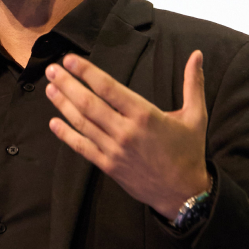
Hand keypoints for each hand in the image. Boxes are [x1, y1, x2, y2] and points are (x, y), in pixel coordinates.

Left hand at [45, 50, 209, 219]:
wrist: (184, 194)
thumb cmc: (189, 152)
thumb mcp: (196, 116)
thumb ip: (193, 83)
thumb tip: (197, 55)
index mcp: (145, 115)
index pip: (109, 88)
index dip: (87, 72)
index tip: (71, 60)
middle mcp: (125, 131)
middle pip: (89, 103)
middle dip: (68, 84)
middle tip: (52, 70)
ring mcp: (114, 150)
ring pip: (82, 123)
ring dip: (63, 105)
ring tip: (50, 89)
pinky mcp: (108, 166)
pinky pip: (82, 148)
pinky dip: (66, 135)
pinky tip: (54, 123)